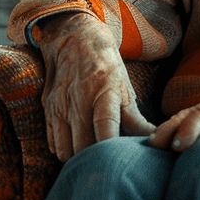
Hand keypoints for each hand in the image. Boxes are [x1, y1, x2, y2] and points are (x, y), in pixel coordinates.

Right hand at [35, 11, 154, 160]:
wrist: (73, 35)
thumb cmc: (104, 62)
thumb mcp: (123, 84)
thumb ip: (133, 116)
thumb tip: (151, 139)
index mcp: (103, 89)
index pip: (105, 126)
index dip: (111, 148)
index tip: (120, 161)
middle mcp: (78, 99)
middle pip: (83, 146)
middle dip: (96, 160)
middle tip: (109, 164)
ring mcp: (59, 105)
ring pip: (65, 151)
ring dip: (78, 158)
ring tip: (92, 156)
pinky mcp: (47, 109)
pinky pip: (53, 144)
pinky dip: (65, 150)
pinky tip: (77, 144)